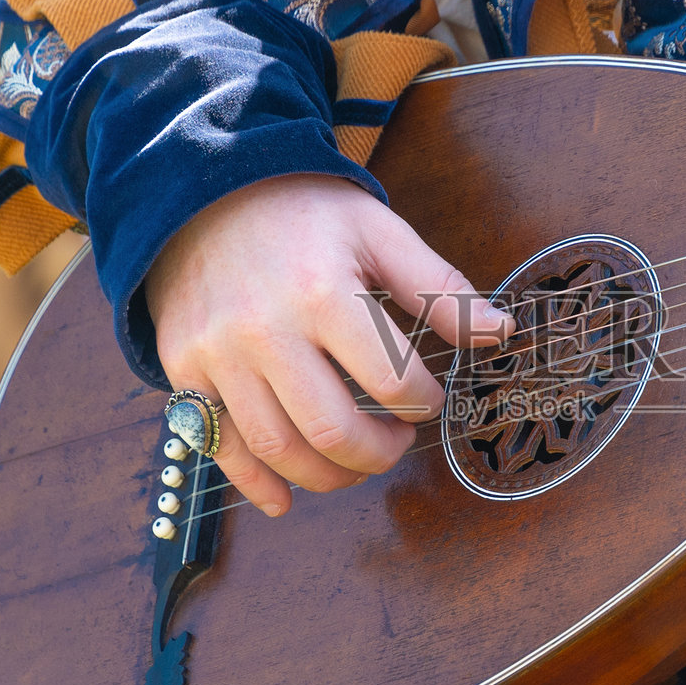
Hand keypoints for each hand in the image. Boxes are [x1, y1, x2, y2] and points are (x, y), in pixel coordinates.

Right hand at [145, 174, 512, 515]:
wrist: (204, 186)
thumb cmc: (302, 210)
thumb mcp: (378, 231)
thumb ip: (440, 288)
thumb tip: (500, 333)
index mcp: (323, 292)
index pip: (391, 381)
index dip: (423, 403)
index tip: (426, 399)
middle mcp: (265, 329)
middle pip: (333, 430)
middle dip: (380, 453)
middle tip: (396, 442)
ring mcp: (218, 353)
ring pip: (279, 448)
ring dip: (329, 476)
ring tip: (356, 463)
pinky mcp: (184, 367)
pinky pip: (218, 445)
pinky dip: (254, 484)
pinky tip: (285, 498)